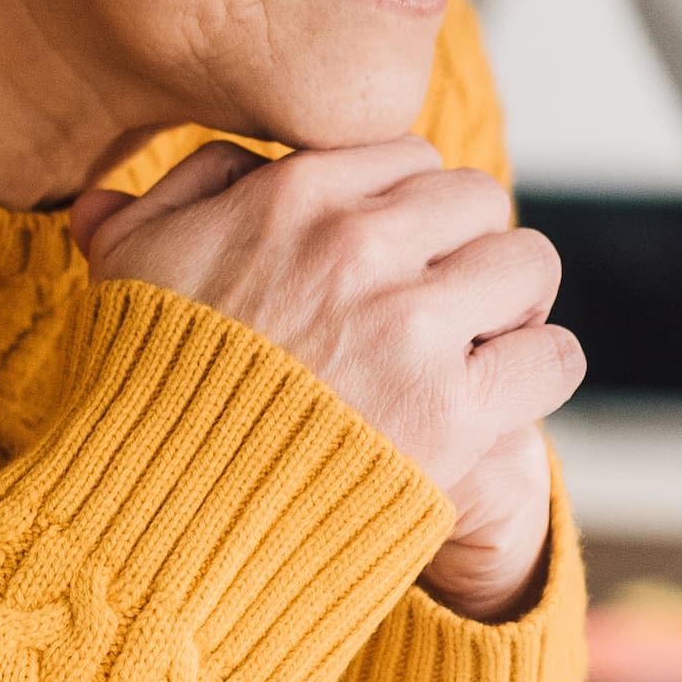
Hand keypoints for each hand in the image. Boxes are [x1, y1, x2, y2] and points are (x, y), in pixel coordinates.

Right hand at [71, 140, 577, 622]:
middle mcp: (358, 247)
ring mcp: (410, 330)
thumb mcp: (128, 268)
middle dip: (467, 247)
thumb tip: (201, 168)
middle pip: (479, 201)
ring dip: (511, 304)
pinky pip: (553, 355)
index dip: (409, 206)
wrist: (155, 524)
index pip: (409, 157)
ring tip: (477, 346)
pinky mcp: (451, 413)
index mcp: (292, 195)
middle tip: (445, 300)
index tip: (395, 255)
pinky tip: (498, 396)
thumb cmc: (138, 394)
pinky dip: (536, 373)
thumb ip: (163, 198)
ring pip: (529, 266)